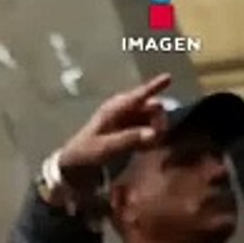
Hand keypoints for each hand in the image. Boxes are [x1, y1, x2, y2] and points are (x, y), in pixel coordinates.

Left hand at [55, 73, 171, 195]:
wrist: (75, 165)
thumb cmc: (86, 153)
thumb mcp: (104, 147)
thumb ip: (128, 139)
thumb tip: (153, 133)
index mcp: (114, 110)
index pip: (137, 96)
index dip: (153, 86)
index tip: (168, 77)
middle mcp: (123, 111)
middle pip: (152, 107)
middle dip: (159, 118)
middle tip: (158, 135)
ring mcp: (127, 121)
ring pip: (153, 119)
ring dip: (156, 129)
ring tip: (150, 145)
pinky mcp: (130, 133)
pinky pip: (148, 130)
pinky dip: (151, 138)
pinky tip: (145, 149)